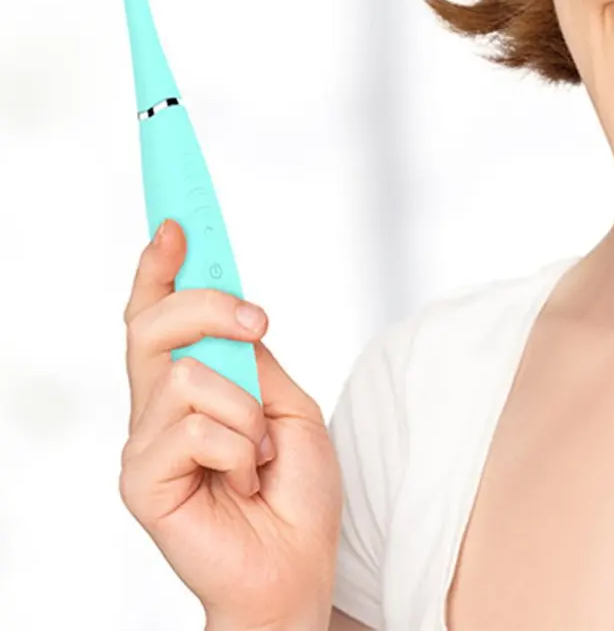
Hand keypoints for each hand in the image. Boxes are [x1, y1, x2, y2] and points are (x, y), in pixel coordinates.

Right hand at [119, 219, 341, 629]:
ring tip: (260, 453)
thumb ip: (249, 359)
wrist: (298, 565)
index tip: (176, 221)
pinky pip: (194, 426)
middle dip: (207, 304)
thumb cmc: (295, 490)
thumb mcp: (286, 403)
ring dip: (247, 410)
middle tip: (258, 322)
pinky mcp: (141, 480)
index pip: (159, 313)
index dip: (162, 266)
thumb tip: (227, 312)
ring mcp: (146, 443)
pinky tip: (243, 481)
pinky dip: (241, 448)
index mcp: (193, 384)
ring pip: (185, 373)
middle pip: (152, 322)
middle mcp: (159, 407)